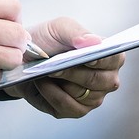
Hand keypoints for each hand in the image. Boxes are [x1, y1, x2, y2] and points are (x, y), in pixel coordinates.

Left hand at [10, 16, 124, 117]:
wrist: (24, 56)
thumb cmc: (47, 40)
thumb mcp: (59, 28)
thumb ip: (76, 32)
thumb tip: (94, 42)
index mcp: (107, 56)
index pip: (114, 59)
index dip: (102, 59)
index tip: (88, 57)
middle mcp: (106, 80)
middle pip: (99, 80)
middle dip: (74, 71)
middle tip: (54, 64)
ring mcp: (92, 98)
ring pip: (82, 94)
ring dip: (60, 81)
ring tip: (45, 70)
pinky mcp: (75, 110)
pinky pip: (66, 105)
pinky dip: (50, 93)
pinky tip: (40, 82)